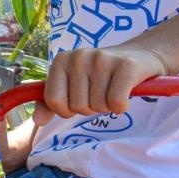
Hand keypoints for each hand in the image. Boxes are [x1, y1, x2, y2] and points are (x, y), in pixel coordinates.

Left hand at [36, 45, 168, 122]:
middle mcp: (79, 57)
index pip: (53, 101)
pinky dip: (121, 106)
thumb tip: (38, 120)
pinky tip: (125, 92)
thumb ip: (52, 102)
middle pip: (77, 106)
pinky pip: (116, 103)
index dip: (67, 109)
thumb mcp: (73, 85)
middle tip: (101, 92)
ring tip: (112, 89)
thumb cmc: (101, 76)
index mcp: (61, 61)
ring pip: (97, 106)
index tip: (79, 99)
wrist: (140, 56)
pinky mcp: (126, 66)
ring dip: (107, 106)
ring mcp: (102, 59)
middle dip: (90, 107)